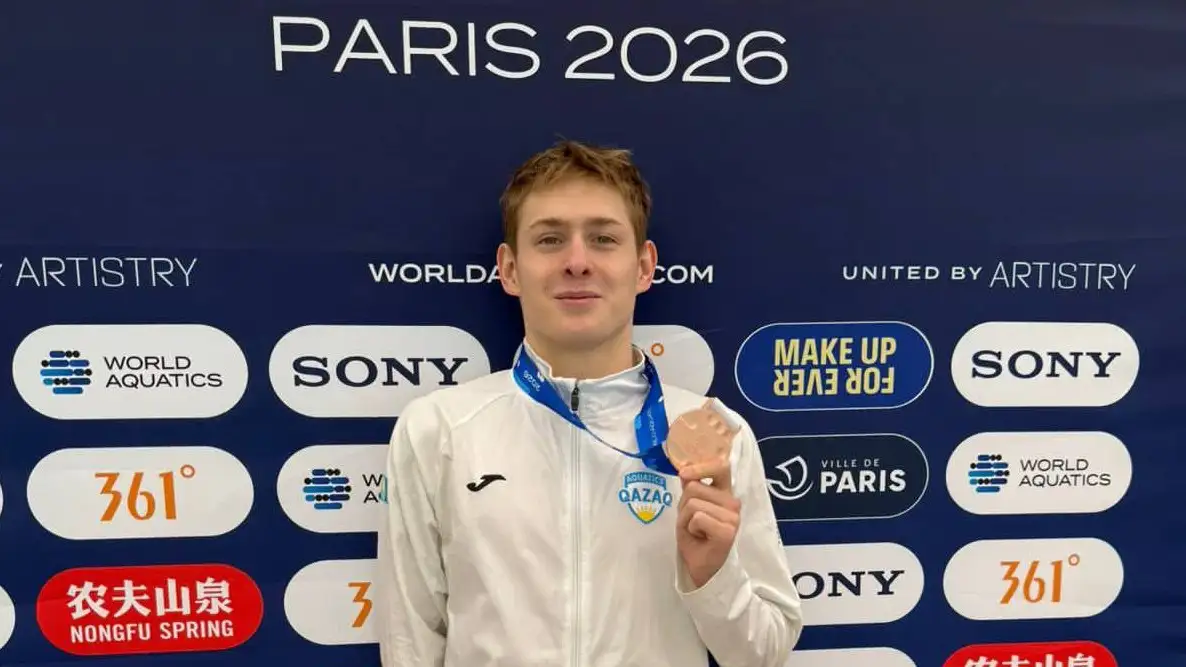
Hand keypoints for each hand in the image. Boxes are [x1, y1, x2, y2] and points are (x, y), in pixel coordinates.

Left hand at [676, 456, 740, 588]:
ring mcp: (733, 517)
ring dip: (686, 518)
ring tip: (695, 531)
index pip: (721, 467)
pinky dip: (690, 528)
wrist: (700, 567)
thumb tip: (685, 470)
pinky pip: (697, 517)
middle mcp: (733, 503)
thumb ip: (691, 488)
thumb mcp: (689, 508)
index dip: (702, 467)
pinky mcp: (728, 531)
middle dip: (684, 505)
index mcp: (725, 494)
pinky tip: (699, 538)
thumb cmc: (695, 537)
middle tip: (692, 523)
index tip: (685, 473)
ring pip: (693, 503)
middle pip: (694, 487)